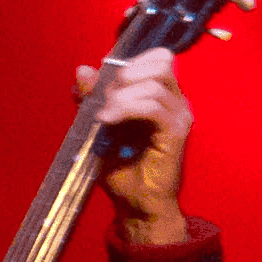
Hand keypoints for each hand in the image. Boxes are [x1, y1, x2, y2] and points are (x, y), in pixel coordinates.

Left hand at [74, 46, 191, 245]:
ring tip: (104, 116)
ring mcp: (179, 116)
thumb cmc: (121, 168)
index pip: (159, 57)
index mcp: (163, 96)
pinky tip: (109, 120)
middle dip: (126, 74)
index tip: (105, 86)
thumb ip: (92, 97)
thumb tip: (82, 70)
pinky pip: (154, 107)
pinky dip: (127, 108)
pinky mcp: (177, 133)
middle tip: (105, 99)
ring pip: (155, 84)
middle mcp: (176, 102)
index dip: (131, 62)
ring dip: (122, 95)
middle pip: (161, 61)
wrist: (134, 204)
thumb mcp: (100, 126)